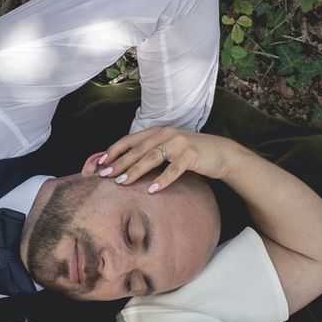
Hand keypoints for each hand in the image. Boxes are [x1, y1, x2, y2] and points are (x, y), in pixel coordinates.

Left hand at [98, 127, 240, 191]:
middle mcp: (166, 134)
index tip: (100, 162)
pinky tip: (152, 190)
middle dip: (119, 162)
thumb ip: (150, 151)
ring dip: (135, 171)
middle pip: (138, 149)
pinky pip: (174, 169)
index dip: (114, 150)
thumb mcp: (168, 148)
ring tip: (121, 183)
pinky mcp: (192, 155)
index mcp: (158, 131)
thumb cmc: (190, 153)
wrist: (221, 153)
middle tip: (105, 175)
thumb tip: (125, 166)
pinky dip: (162, 180)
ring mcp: (179, 143)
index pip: (130, 139)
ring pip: (152, 157)